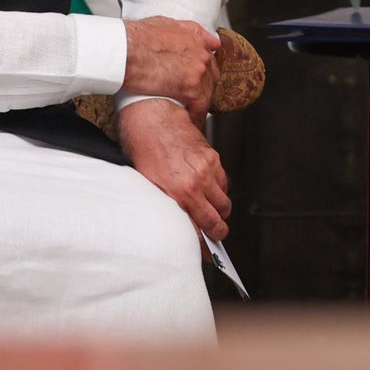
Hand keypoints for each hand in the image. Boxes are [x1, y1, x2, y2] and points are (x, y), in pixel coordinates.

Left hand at [119, 98, 230, 240]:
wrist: (153, 117)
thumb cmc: (145, 149)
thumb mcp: (148, 185)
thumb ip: (166, 207)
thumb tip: (176, 226)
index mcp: (179, 192)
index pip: (200, 227)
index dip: (205, 244)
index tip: (207, 252)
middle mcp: (197, 182)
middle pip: (219, 216)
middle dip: (217, 228)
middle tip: (213, 232)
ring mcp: (208, 168)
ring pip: (225, 199)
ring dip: (219, 208)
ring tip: (209, 211)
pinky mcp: (213, 156)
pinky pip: (223, 180)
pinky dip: (219, 188)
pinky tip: (207, 189)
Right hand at [122, 16, 219, 118]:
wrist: (126, 50)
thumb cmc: (137, 37)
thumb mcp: (166, 24)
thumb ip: (189, 30)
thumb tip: (207, 38)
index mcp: (197, 40)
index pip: (209, 60)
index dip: (201, 73)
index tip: (194, 81)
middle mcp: (202, 55)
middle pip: (211, 77)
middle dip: (202, 88)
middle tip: (189, 99)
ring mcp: (199, 72)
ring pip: (207, 93)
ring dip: (198, 104)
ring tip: (188, 113)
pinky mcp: (191, 89)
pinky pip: (200, 107)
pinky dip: (195, 115)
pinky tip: (188, 120)